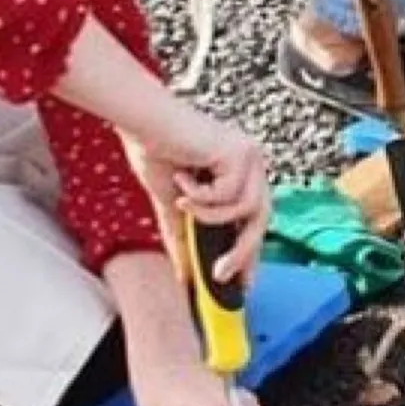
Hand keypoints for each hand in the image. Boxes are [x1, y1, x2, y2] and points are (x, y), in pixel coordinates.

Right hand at [132, 105, 270, 284]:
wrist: (143, 120)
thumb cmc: (157, 149)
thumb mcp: (173, 204)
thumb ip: (184, 236)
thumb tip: (184, 276)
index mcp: (240, 172)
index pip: (254, 218)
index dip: (250, 252)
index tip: (243, 285)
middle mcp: (250, 162)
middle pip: (261, 217)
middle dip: (242, 251)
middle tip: (220, 275)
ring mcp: (248, 155)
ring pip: (247, 208)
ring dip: (209, 215)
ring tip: (183, 202)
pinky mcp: (239, 151)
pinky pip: (228, 194)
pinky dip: (202, 195)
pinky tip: (182, 177)